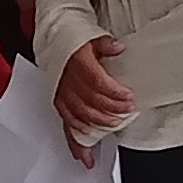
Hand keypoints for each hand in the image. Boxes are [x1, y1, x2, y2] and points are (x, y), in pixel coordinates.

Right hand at [56, 38, 135, 165]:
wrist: (53, 39)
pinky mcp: (57, 100)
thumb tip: (118, 47)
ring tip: (112, 126)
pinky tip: (84, 147)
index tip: (129, 97)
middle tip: (126, 112)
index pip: (98, 82)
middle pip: (91, 100)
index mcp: (77, 62)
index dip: (115, 93)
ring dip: (97, 123)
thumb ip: (105, 43)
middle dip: (111, 109)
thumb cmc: (72, 39)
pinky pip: (66, 121)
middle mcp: (66, 78)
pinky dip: (75, 135)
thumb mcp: (90, 35)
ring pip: (79, 113)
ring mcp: (60, 91)